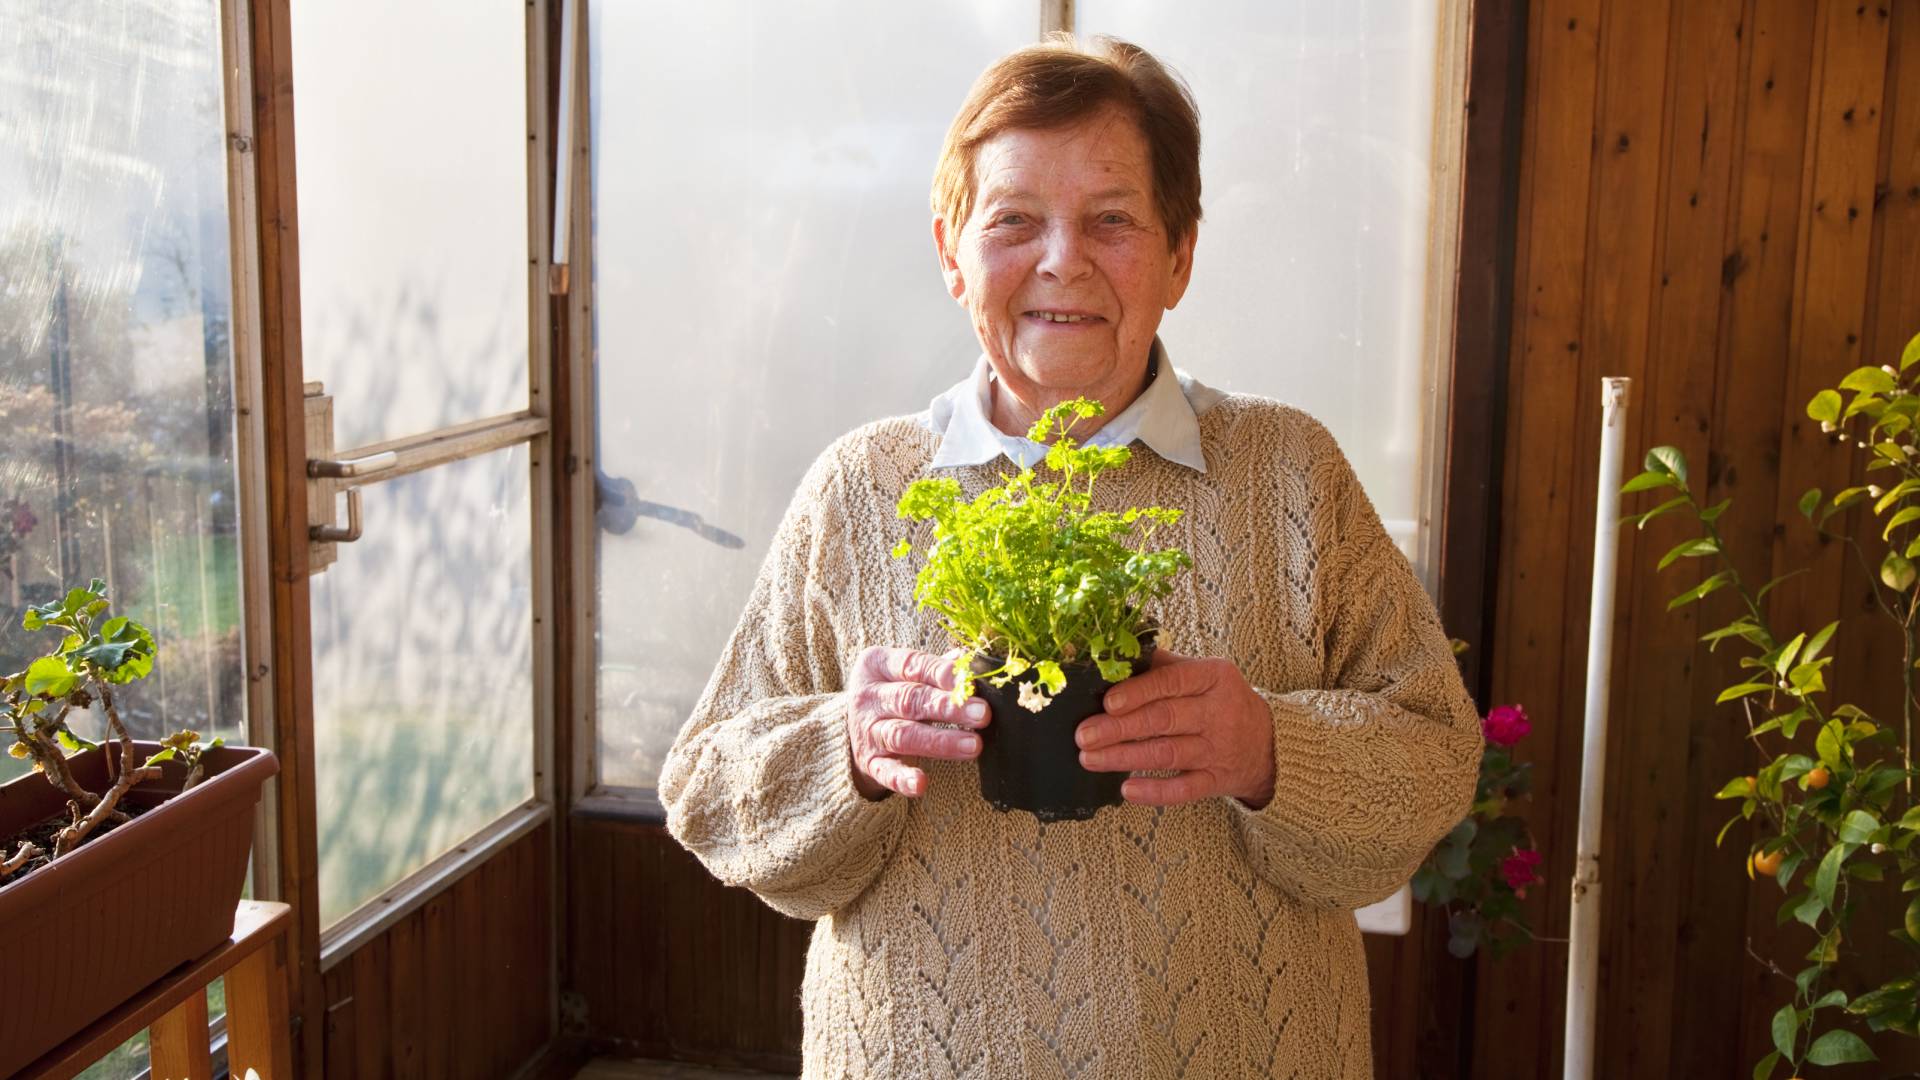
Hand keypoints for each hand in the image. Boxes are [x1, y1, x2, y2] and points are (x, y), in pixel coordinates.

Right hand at [845, 645, 989, 798]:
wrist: (852, 724)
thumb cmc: (892, 690)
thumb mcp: (904, 671)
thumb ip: (936, 665)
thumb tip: (969, 660)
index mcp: (878, 665)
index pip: (913, 665)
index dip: (942, 674)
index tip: (969, 683)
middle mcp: (869, 697)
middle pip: (910, 700)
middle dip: (948, 708)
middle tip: (983, 714)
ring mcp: (867, 731)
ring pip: (903, 735)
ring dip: (940, 741)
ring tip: (973, 745)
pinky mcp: (868, 762)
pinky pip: (885, 771)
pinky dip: (902, 778)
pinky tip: (920, 784)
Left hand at [1075, 650, 1275, 807]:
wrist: (1269, 742)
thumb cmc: (1221, 700)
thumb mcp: (1204, 673)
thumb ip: (1164, 666)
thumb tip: (1115, 659)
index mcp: (1213, 677)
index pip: (1172, 682)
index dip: (1138, 692)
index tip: (1107, 703)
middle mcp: (1219, 712)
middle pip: (1164, 720)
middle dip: (1119, 728)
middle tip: (1084, 735)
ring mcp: (1219, 749)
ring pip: (1168, 754)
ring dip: (1125, 758)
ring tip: (1091, 759)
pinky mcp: (1218, 781)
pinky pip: (1184, 789)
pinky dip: (1155, 792)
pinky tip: (1127, 790)